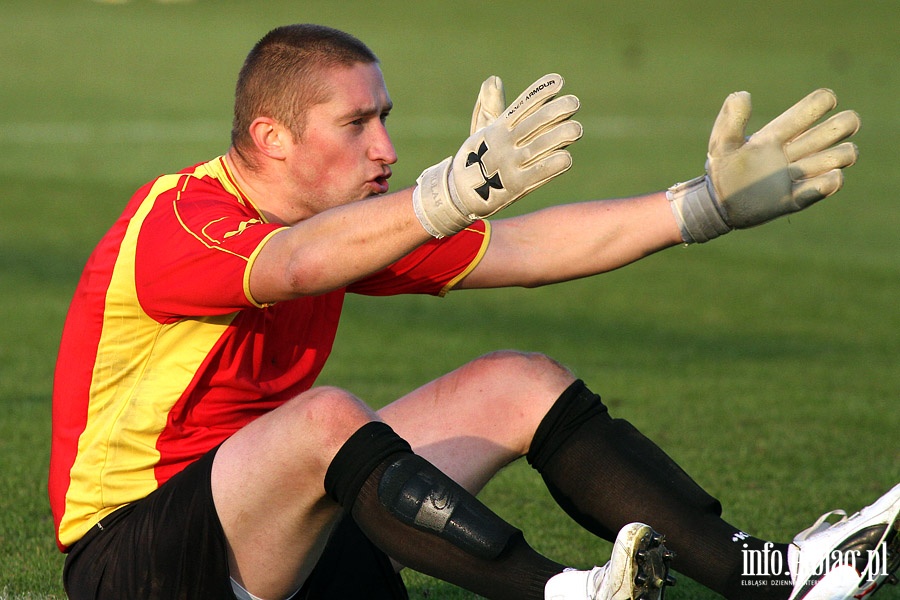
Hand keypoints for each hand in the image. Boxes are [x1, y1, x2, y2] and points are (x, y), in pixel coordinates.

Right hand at [413, 74, 582, 237]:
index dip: (539, 93)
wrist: (460, 194)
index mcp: (498, 128)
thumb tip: (493, 78)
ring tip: (577, 129)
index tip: (559, 81)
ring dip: (558, 137)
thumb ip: (493, 105)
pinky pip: (536, 174)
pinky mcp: (516, 186)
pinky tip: (567, 158)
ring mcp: (510, 164)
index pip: (522, 106)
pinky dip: (551, 166)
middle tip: (574, 102)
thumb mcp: (483, 130)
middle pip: (532, 124)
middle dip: (554, 111)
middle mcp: (505, 144)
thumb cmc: (478, 157)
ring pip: (537, 147)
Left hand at [668, 89, 860, 242]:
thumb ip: (730, 120)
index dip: (823, 101)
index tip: (827, 101)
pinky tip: (830, 178)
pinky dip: (828, 183)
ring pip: (837, 158)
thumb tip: (742, 94)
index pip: (810, 109)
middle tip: (837, 130)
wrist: (715, 205)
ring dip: (839, 155)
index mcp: (777, 135)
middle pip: (835, 130)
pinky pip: (821, 189)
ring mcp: (796, 176)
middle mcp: (793, 152)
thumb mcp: (721, 144)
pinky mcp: (794, 199)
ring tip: (824, 162)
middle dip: (844, 124)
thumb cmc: (720, 171)